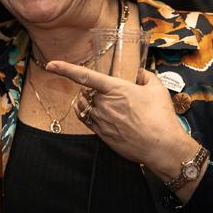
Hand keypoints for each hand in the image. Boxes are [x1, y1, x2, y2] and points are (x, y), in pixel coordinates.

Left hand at [46, 63, 198, 178]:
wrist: (161, 147)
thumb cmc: (161, 118)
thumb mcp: (158, 89)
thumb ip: (146, 76)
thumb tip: (140, 73)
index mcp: (115, 89)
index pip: (85, 76)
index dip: (65, 69)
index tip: (51, 65)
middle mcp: (103, 104)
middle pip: (87, 91)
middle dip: (94, 90)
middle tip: (113, 94)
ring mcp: (100, 119)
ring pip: (84, 105)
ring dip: (89, 101)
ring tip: (106, 103)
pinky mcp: (100, 133)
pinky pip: (84, 118)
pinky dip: (85, 112)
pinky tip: (93, 111)